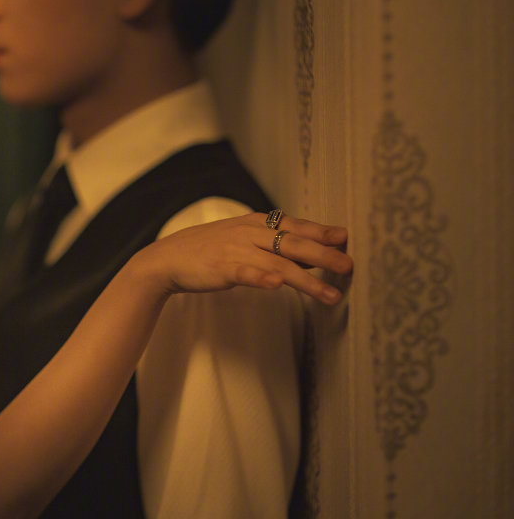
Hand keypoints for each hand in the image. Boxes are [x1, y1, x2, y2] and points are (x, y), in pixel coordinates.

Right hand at [136, 211, 351, 304]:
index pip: (296, 225)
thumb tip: (311, 255)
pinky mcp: (223, 269)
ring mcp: (237, 250)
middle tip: (349, 266)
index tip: (345, 237)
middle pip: (295, 244)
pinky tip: (277, 286)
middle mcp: (251, 233)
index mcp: (257, 223)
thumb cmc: (210, 250)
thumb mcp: (245, 240)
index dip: (321, 231)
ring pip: (279, 264)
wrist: (169, 258)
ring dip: (307, 280)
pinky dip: (262, 279)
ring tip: (330, 294)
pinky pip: (246, 273)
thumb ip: (275, 246)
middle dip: (324, 255)